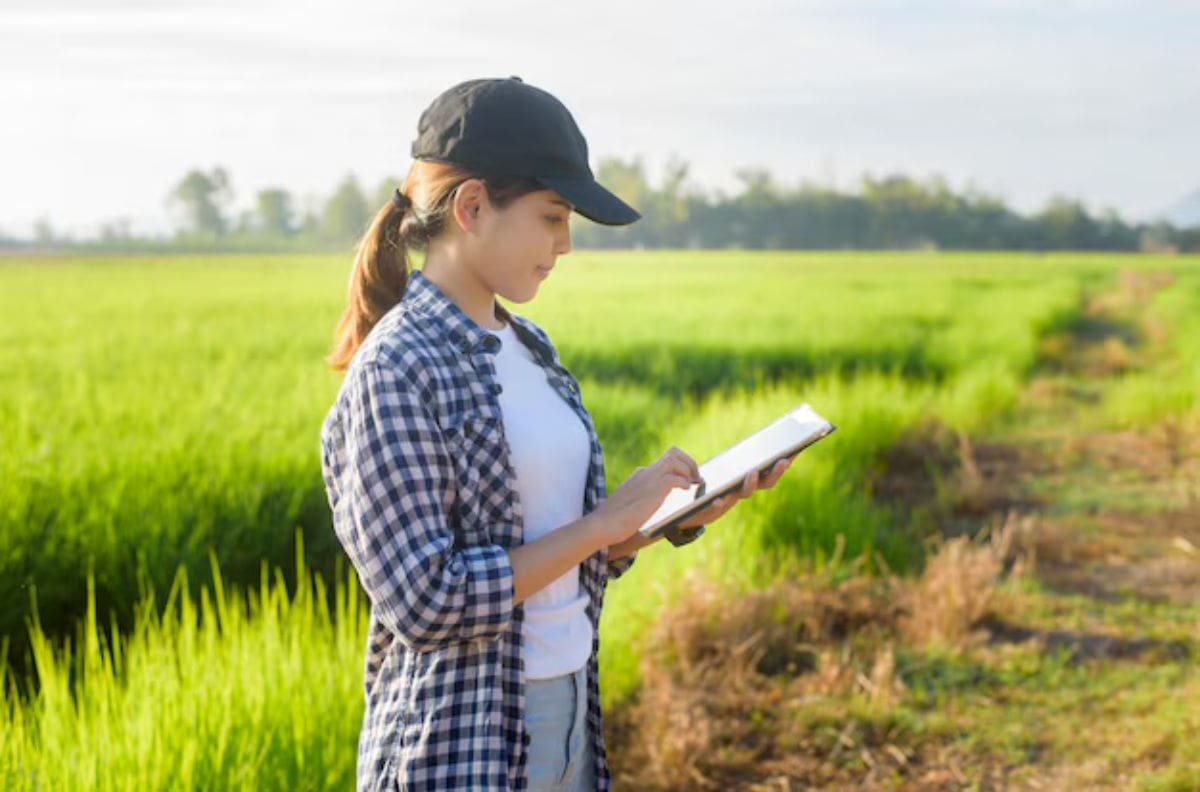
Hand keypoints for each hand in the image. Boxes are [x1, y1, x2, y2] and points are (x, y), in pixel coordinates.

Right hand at [590, 446, 702, 546]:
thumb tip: (650, 503)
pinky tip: (684, 491)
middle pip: (674, 452)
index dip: (681, 466)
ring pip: (676, 460)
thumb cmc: (615, 519)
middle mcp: (646, 472)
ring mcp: (649, 479)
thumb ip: (642, 497)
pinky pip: (675, 478)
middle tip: (696, 478)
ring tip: (694, 484)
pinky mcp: (653, 490)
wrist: (602, 524)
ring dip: (690, 470)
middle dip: (690, 462)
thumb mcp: (631, 503)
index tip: (688, 478)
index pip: (666, 460)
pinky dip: (683, 482)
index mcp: (642, 475)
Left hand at [674, 452, 796, 529]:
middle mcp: (741, 492)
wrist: (687, 511)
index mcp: (746, 482)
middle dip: (775, 472)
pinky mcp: (711, 510)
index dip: (782, 464)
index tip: (794, 451)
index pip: (770, 473)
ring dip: (750, 483)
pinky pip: (716, 506)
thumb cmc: (708, 488)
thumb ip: (734, 460)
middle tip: (783, 460)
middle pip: (765, 483)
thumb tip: (752, 440)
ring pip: (744, 493)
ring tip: (753, 472)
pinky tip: (718, 498)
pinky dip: (719, 502)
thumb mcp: (722, 470)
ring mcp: (729, 501)